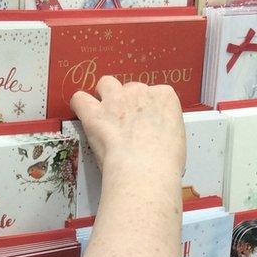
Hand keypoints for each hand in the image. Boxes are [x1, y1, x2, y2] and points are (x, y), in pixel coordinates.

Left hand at [70, 76, 185, 175]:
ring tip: (104, 113)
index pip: (154, 93)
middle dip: (127, 103)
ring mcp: (116, 100)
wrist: (146, 171)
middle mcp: (140, 92)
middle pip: (130, 88)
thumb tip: (158, 138)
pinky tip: (83, 114)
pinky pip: (80, 98)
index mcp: (164, 97)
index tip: (145, 121)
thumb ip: (164, 129)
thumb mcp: (177, 139)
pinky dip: (80, 105)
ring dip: (104, 96)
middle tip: (125, 123)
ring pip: (106, 84)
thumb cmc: (163, 163)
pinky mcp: (95, 113)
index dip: (147, 108)